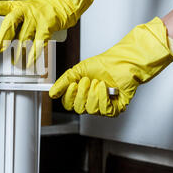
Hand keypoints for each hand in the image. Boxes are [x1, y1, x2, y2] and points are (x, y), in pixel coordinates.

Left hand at [0, 0, 102, 65]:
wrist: (62, 3)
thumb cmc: (40, 10)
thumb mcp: (24, 9)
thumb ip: (13, 21)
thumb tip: (0, 40)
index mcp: (16, 6)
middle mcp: (25, 11)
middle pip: (11, 22)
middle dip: (4, 36)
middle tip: (0, 49)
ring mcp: (36, 18)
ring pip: (24, 37)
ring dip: (18, 52)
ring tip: (15, 60)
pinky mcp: (47, 26)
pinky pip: (38, 43)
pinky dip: (33, 55)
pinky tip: (29, 62)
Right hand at [49, 17, 172, 116]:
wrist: (122, 62)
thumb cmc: (103, 64)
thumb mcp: (78, 70)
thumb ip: (63, 82)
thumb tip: (51, 93)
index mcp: (81, 94)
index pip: (68, 104)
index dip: (69, 96)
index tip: (73, 84)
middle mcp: (90, 102)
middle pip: (78, 109)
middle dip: (82, 93)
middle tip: (88, 80)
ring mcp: (103, 106)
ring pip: (91, 110)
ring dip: (94, 93)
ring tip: (99, 82)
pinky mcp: (115, 108)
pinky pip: (104, 110)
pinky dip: (103, 97)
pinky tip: (106, 88)